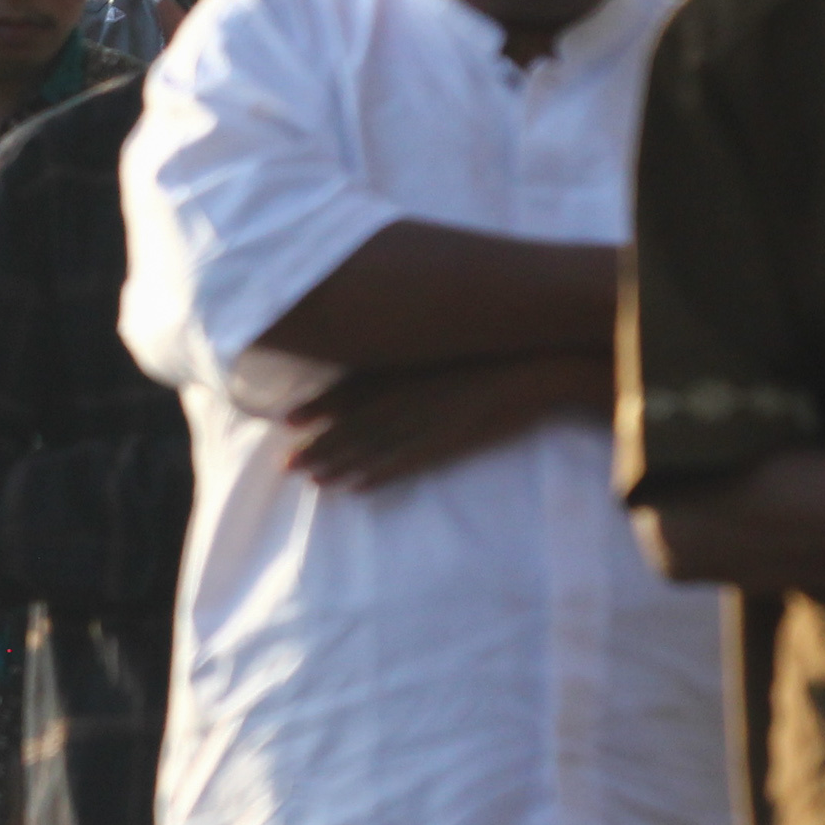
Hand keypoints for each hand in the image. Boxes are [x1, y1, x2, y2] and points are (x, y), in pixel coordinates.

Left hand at [285, 353, 604, 489]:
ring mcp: (428, 419)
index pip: (351, 388)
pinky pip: (408, 462)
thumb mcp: (442, 336)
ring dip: (340, 465)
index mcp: (405, 365)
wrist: (539, 361)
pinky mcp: (451, 440)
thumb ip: (408, 343)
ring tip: (313, 482)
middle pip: (354, 423)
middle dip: (318, 445)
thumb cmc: (490, 344)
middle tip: (285, 466)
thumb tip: (380, 341)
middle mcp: (409, 392)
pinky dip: (380, 475)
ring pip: (374, 447)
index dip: (318, 406)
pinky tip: (356, 488)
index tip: (286, 422)